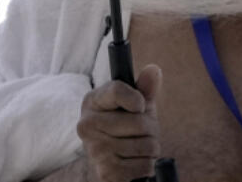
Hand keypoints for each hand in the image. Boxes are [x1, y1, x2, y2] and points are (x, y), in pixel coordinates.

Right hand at [76, 64, 161, 181]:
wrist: (109, 157)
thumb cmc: (124, 124)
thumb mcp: (134, 103)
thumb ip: (143, 87)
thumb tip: (154, 70)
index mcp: (92, 101)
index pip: (118, 90)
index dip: (137, 99)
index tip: (141, 105)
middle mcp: (87, 125)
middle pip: (138, 122)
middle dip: (151, 129)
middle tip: (144, 132)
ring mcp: (95, 149)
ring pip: (144, 146)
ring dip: (151, 148)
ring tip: (140, 146)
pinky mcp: (106, 172)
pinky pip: (143, 166)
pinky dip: (147, 165)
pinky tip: (136, 161)